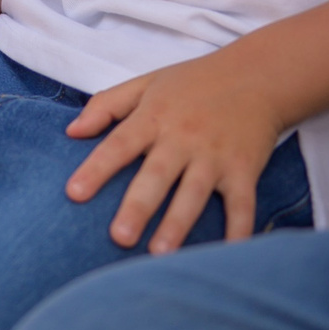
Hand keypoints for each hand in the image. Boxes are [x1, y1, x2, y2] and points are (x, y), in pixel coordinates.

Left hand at [60, 51, 289, 252]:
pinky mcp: (245, 169)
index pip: (120, 144)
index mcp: (154, 116)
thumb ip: (106, 105)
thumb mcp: (146, 84)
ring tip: (160, 254)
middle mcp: (183, 137)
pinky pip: (242, 203)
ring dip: (178, 224)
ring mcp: (216, 155)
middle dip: (138, 206)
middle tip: (119, 238)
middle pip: (157, 175)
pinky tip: (229, 253)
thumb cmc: (193, 83)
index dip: (97, 168)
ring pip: (194, 193)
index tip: (74, 193)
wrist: (257, 75)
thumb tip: (71, 132)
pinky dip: (238, 229)